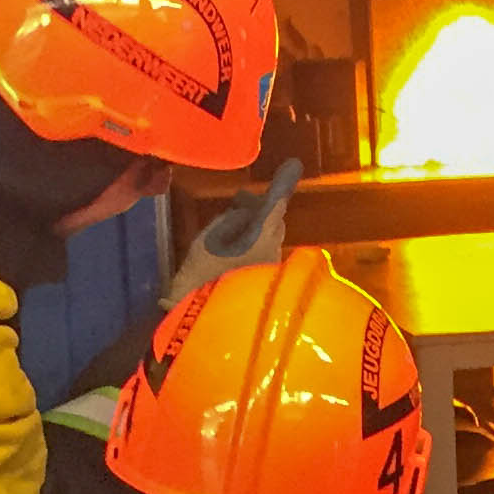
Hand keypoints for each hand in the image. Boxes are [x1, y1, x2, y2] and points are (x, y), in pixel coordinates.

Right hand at [164, 159, 300, 302]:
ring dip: (256, 234)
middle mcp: (274, 255)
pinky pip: (263, 260)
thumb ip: (230, 220)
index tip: (292, 166)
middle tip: (240, 205)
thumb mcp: (207, 243)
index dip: (281, 187)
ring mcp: (272, 274)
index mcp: (262, 239)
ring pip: (269, 244)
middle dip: (261, 212)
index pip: (276, 207)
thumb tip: (247, 209)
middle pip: (274, 226)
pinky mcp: (267, 289)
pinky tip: (233, 256)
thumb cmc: (201, 280)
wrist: (204, 327)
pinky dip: (253, 251)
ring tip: (231, 232)